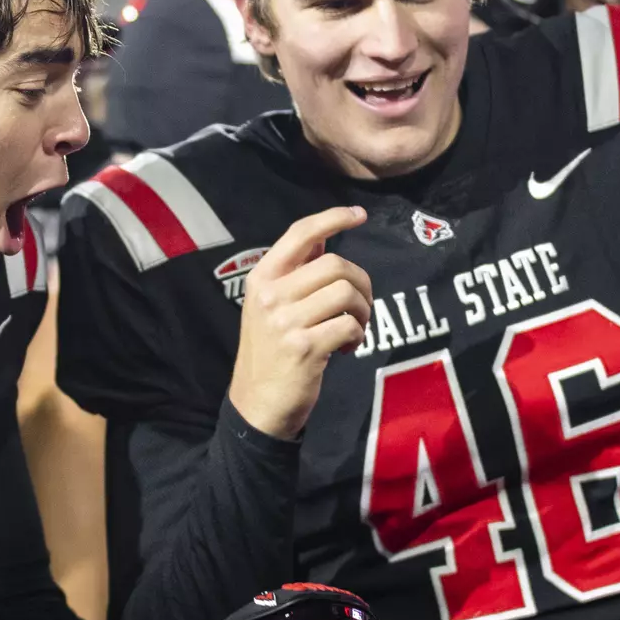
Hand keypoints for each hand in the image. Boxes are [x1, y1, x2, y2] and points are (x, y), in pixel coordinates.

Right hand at [228, 206, 371, 438]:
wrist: (257, 404)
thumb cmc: (270, 352)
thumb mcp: (271, 306)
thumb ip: (295, 273)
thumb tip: (323, 240)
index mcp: (262, 278)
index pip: (300, 233)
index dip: (333, 217)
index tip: (359, 214)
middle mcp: (270, 295)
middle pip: (335, 265)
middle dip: (361, 284)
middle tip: (361, 307)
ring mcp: (285, 322)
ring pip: (346, 294)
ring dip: (362, 312)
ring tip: (354, 329)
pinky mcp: (304, 348)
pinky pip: (349, 326)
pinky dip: (357, 336)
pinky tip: (346, 349)